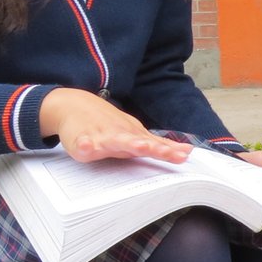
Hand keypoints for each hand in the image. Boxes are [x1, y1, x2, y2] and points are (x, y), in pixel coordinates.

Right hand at [39, 88, 190, 162]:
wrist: (74, 105)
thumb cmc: (109, 125)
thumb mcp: (136, 133)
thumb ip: (159, 144)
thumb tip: (187, 151)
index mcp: (133, 135)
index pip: (153, 144)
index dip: (167, 150)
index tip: (183, 155)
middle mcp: (120, 135)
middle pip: (137, 141)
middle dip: (151, 146)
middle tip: (165, 151)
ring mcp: (100, 136)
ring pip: (114, 140)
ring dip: (126, 143)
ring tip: (139, 147)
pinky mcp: (80, 139)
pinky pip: (82, 143)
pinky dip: (84, 145)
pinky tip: (87, 147)